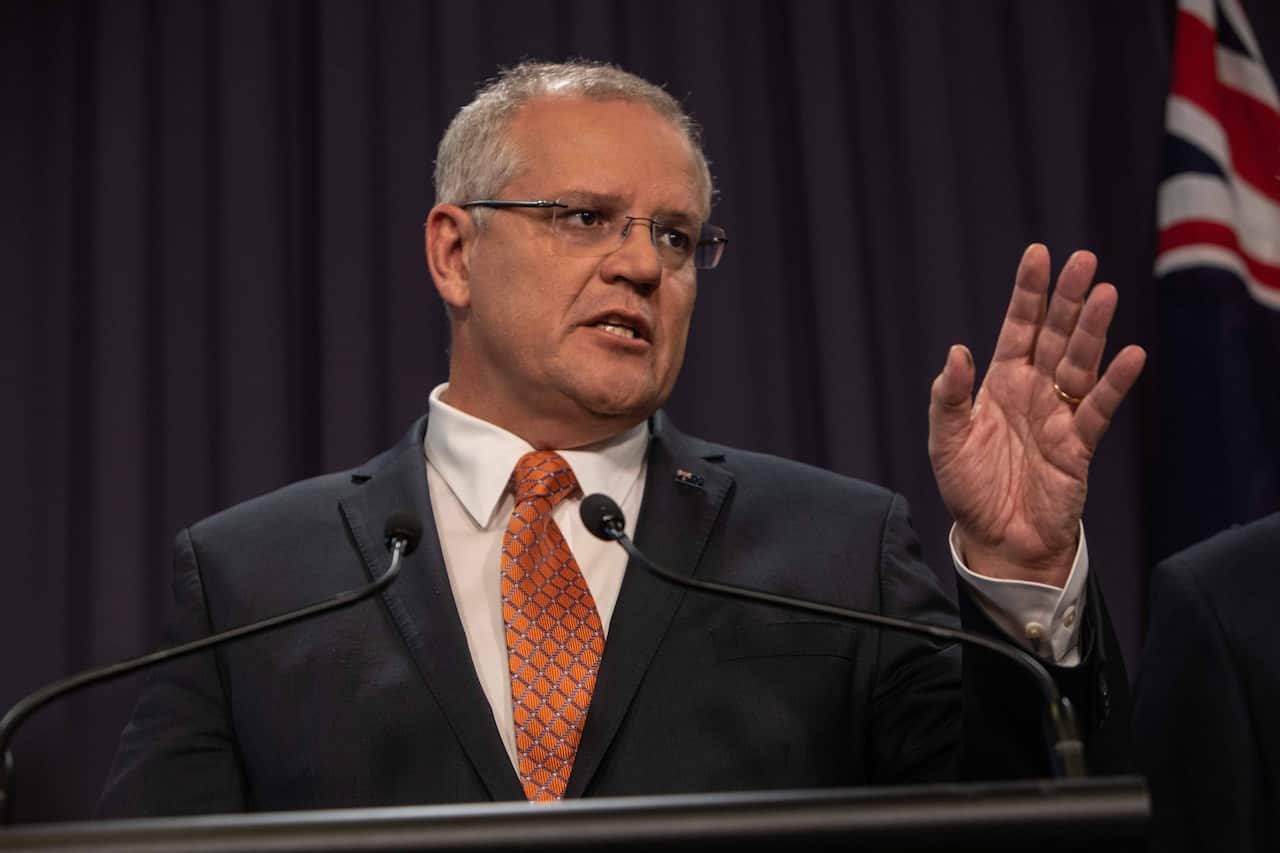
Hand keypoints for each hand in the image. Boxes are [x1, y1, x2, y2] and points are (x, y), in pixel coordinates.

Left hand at [927, 244, 1145, 586]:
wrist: (998, 540)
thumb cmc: (969, 490)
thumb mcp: (945, 443)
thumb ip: (948, 398)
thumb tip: (956, 352)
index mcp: (999, 384)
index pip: (1017, 329)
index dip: (1028, 294)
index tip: (1038, 254)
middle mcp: (1033, 391)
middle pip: (1054, 336)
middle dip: (1066, 298)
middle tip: (1082, 259)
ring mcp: (1059, 415)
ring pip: (1079, 363)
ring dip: (1092, 330)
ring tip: (1104, 293)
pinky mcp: (1078, 445)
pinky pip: (1098, 409)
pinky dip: (1114, 384)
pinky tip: (1131, 355)